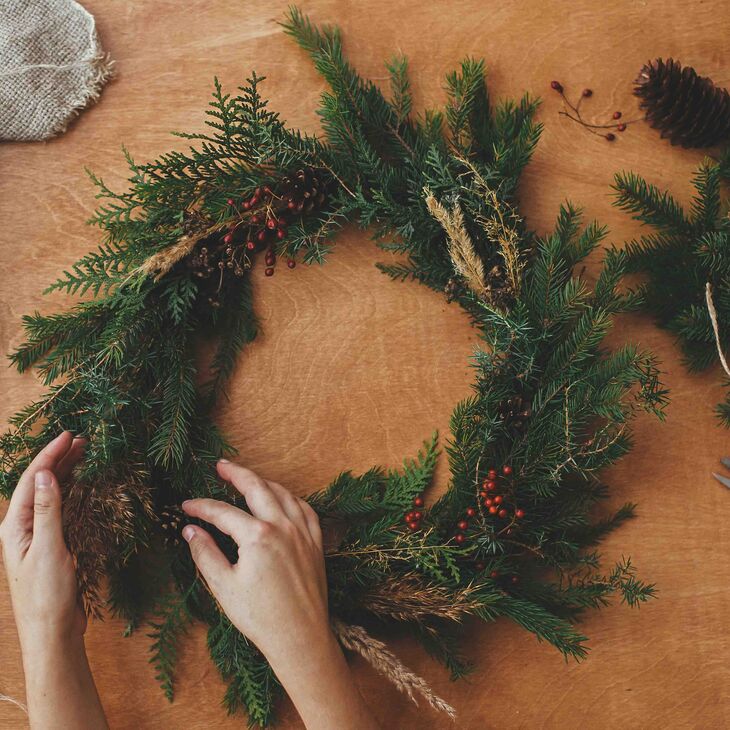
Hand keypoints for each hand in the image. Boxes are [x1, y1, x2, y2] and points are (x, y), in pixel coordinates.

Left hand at [0, 431, 86, 650]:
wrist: (52, 632)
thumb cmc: (46, 596)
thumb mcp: (48, 549)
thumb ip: (47, 510)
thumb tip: (45, 474)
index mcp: (14, 527)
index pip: (31, 481)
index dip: (49, 455)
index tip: (68, 435)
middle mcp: (22, 528)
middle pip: (39, 484)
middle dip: (58, 460)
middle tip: (81, 440)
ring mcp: (37, 536)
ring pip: (51, 495)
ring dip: (66, 474)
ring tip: (83, 454)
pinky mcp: (53, 545)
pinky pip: (61, 510)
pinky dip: (73, 493)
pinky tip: (84, 485)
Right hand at [182, 460, 377, 729]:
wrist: (300, 637)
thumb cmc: (260, 616)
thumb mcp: (223, 587)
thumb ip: (205, 554)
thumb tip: (190, 530)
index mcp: (257, 536)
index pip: (222, 512)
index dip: (201, 507)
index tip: (186, 506)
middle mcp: (282, 526)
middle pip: (257, 487)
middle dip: (236, 473)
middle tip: (221, 466)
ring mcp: (302, 532)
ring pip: (283, 493)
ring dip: (263, 482)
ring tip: (248, 479)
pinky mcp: (315, 542)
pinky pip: (305, 509)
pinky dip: (290, 498)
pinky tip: (282, 498)